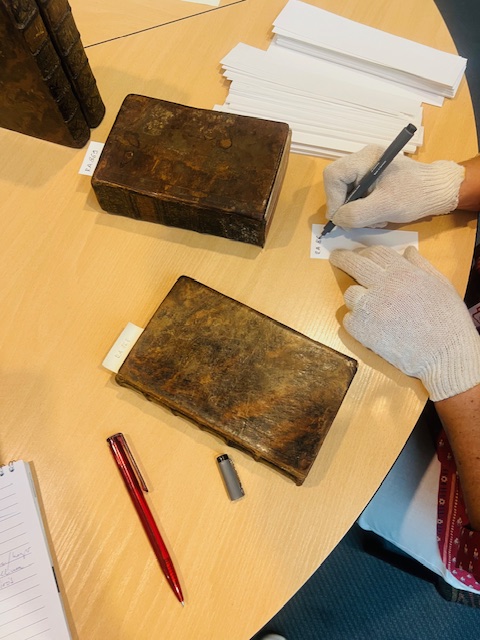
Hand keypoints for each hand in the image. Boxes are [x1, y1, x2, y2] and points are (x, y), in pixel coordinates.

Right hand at [323, 145, 463, 228]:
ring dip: (356, 211)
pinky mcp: (372, 178)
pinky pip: (357, 195)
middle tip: (359, 222)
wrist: (438, 190)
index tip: (342, 217)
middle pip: (338, 184)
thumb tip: (337, 218)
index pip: (333, 175)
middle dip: (346, 207)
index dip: (332, 198)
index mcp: (366, 158)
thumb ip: (357, 213)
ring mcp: (367, 168)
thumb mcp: (385, 207)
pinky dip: (363, 209)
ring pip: (347, 193)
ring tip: (375, 219)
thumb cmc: (416, 195)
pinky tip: (378, 214)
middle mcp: (363, 159)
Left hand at [330, 245, 479, 400]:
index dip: (365, 252)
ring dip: (356, 297)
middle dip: (342, 258)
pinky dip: (356, 322)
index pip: (375, 253)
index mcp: (403, 273)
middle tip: (335, 257)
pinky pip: (349, 319)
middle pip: (355, 265)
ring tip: (369, 307)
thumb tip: (407, 250)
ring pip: (350, 294)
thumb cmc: (448, 320)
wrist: (445, 355)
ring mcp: (369, 308)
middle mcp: (382, 286)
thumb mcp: (441, 285)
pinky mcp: (361, 330)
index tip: (358, 254)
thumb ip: (421, 266)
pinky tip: (371, 327)